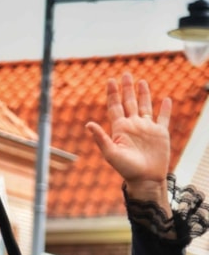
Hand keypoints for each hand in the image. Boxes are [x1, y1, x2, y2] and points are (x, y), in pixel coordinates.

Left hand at [85, 73, 170, 208]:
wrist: (145, 180)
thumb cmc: (126, 169)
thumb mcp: (111, 153)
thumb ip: (100, 138)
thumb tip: (88, 124)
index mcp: (120, 129)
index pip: (115, 107)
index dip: (113, 94)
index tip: (110, 80)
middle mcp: (133, 126)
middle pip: (129, 102)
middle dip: (127, 89)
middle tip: (125, 74)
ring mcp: (147, 129)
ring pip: (145, 106)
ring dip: (143, 94)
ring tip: (141, 81)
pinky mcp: (160, 133)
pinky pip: (163, 118)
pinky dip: (165, 109)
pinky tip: (166, 100)